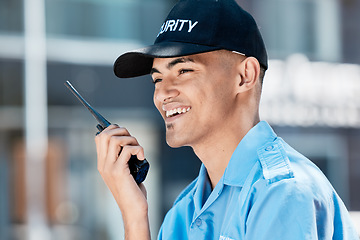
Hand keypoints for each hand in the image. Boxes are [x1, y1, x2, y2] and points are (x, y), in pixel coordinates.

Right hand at [95, 124, 149, 238]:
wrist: (133, 210)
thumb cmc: (133, 191)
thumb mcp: (125, 171)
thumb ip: (123, 158)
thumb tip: (130, 140)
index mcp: (102, 163)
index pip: (100, 137)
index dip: (113, 130)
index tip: (126, 136)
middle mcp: (103, 164)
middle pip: (105, 134)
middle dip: (122, 131)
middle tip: (133, 142)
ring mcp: (109, 168)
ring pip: (116, 139)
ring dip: (131, 139)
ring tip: (138, 151)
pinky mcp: (119, 172)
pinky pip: (128, 150)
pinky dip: (138, 149)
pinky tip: (142, 158)